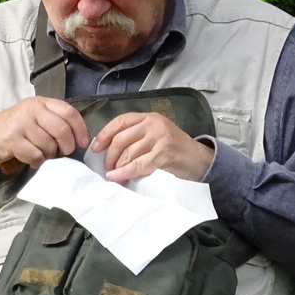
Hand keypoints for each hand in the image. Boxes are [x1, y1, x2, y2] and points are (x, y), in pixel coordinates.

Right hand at [0, 96, 90, 173]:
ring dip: (48, 155)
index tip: (83, 143)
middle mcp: (31, 109)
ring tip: (40, 154)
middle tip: (62, 153)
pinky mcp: (12, 138)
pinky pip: (36, 155)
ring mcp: (21, 123)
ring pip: (49, 145)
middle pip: (62, 130)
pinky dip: (36, 162)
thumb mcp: (33, 118)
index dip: (80, 129)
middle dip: (66, 146)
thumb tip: (76, 139)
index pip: (69, 112)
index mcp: (40, 102)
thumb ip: (53, 122)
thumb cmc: (11, 129)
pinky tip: (31, 160)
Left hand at [90, 112, 214, 182]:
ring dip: (117, 168)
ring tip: (114, 177)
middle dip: (109, 157)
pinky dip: (125, 172)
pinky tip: (118, 177)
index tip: (95, 149)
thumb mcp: (155, 137)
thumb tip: (109, 151)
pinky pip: (138, 164)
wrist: (199, 161)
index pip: (120, 122)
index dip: (104, 135)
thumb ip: (136, 138)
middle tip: (107, 169)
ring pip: (128, 153)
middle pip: (120, 139)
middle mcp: (153, 124)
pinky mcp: (164, 153)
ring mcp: (159, 137)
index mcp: (148, 117)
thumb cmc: (174, 151)